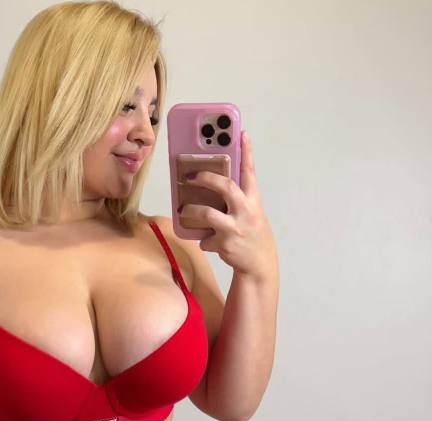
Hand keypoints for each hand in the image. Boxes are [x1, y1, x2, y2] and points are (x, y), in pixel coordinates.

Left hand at [178, 131, 277, 280]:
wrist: (258, 264)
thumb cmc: (251, 233)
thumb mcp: (251, 213)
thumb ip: (237, 199)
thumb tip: (212, 185)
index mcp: (253, 201)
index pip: (250, 172)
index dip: (246, 152)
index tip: (241, 133)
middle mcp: (246, 211)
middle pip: (225, 187)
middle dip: (206, 178)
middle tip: (190, 175)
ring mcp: (235, 228)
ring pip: (207, 214)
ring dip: (191, 211)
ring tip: (184, 209)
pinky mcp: (224, 244)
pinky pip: (205, 239)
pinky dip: (204, 241)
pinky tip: (208, 243)